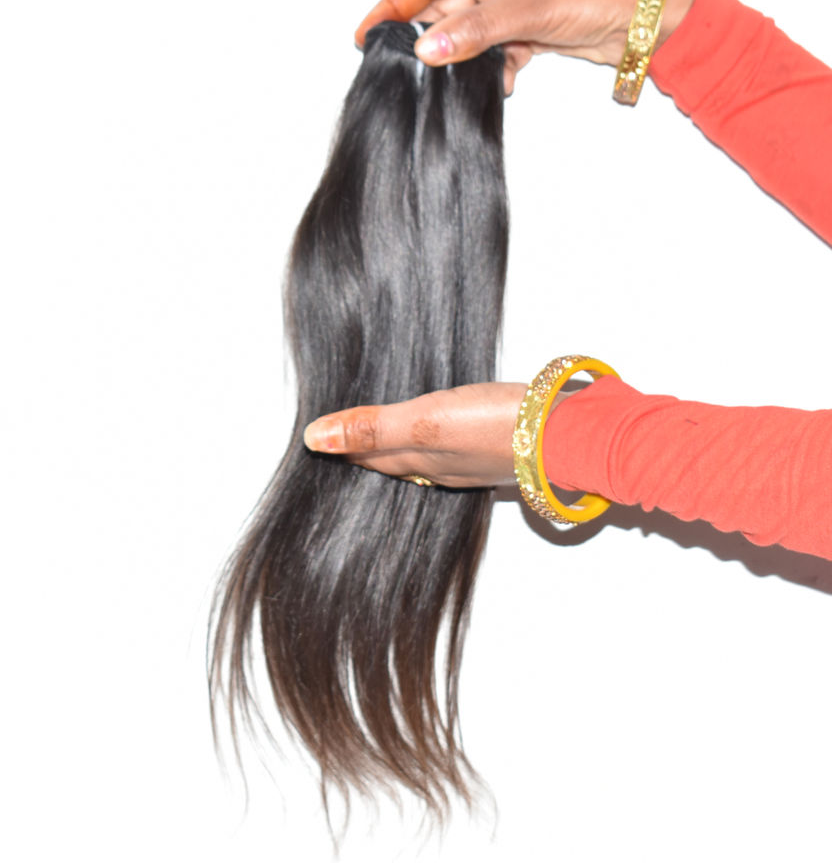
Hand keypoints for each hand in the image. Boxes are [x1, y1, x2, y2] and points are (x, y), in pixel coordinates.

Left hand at [302, 382, 528, 488]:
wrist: (570, 435)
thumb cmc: (500, 426)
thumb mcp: (424, 421)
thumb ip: (373, 427)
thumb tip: (317, 438)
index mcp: (419, 459)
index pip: (367, 454)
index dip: (341, 445)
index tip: (317, 439)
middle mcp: (441, 465)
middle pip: (391, 458)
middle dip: (364, 447)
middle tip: (340, 438)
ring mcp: (470, 459)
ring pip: (421, 455)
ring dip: (396, 443)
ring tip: (378, 435)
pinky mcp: (497, 446)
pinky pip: (450, 446)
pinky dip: (432, 438)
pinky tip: (440, 430)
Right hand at [355, 0, 697, 93]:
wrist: (646, 21)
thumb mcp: (531, 7)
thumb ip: (476, 30)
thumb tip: (428, 49)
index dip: (395, 3)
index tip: (368, 31)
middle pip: (442, 8)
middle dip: (429, 39)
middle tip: (405, 66)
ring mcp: (507, 4)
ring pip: (465, 35)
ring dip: (462, 58)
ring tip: (455, 77)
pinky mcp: (521, 31)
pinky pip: (489, 52)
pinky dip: (491, 69)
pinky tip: (502, 78)